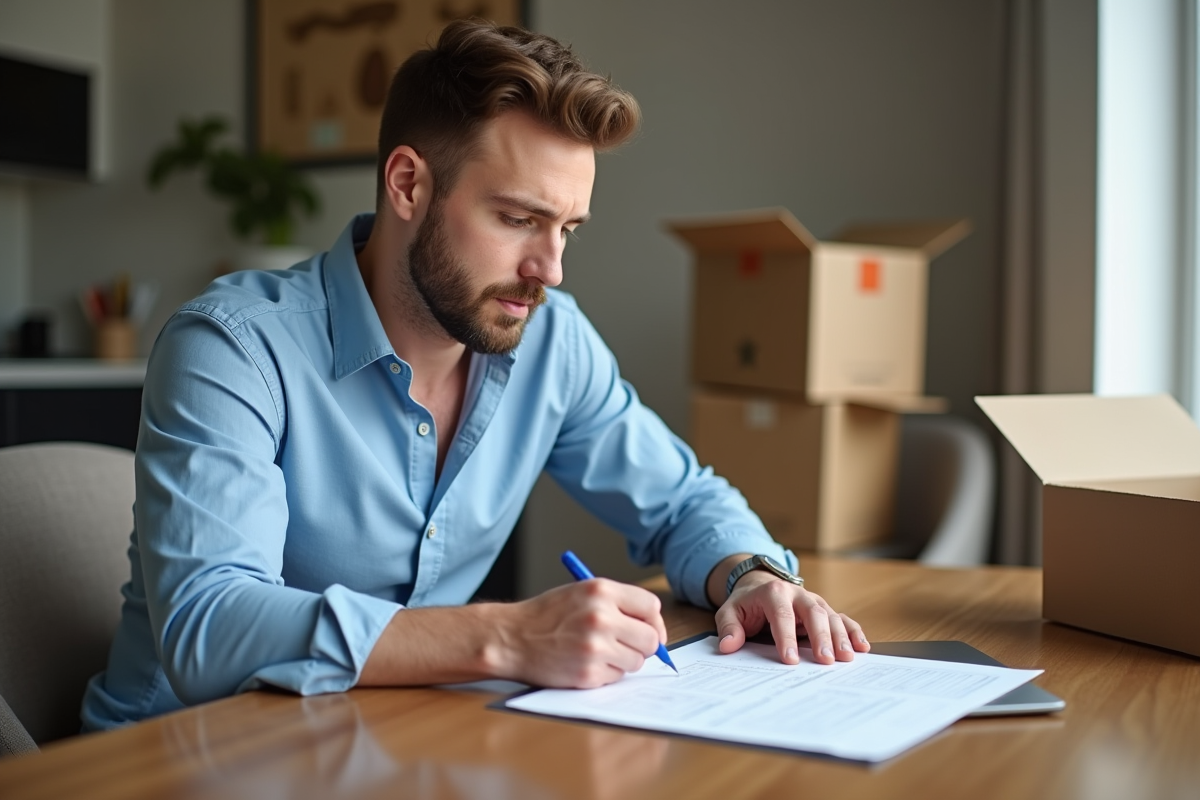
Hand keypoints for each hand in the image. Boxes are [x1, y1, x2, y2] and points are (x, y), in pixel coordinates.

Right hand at [490, 579, 667, 687]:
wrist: (511, 638)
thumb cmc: (546, 616)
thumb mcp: (580, 593)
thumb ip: (617, 604)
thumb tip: (652, 627)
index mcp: (601, 591)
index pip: (651, 607)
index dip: (653, 622)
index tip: (650, 631)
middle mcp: (601, 617)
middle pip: (650, 639)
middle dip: (643, 646)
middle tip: (627, 646)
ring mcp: (596, 647)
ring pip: (636, 661)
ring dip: (623, 661)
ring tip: (597, 652)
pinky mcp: (589, 673)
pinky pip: (616, 677)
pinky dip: (606, 674)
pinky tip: (584, 663)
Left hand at [714, 570, 869, 665]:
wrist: (759, 585)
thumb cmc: (746, 603)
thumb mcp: (729, 611)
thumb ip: (729, 627)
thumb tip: (728, 646)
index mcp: (774, 593)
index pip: (781, 615)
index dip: (786, 638)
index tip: (789, 660)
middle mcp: (798, 594)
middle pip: (813, 613)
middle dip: (820, 637)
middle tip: (826, 660)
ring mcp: (814, 601)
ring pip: (831, 615)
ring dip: (840, 636)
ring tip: (846, 657)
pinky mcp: (824, 610)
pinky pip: (843, 618)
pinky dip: (853, 631)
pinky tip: (862, 646)